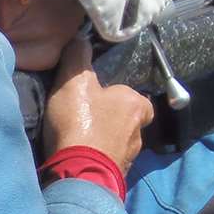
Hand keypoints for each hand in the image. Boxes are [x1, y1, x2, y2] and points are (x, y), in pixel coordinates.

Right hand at [42, 36, 153, 173]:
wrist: (79, 174)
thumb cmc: (81, 122)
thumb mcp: (74, 80)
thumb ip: (77, 56)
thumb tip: (80, 38)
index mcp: (137, 104)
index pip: (133, 96)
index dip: (114, 95)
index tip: (95, 97)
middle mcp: (139, 132)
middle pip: (126, 120)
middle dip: (109, 119)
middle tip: (84, 117)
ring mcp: (129, 157)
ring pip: (117, 141)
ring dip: (102, 140)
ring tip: (78, 138)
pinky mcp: (116, 175)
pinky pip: (106, 160)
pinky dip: (96, 157)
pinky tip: (79, 155)